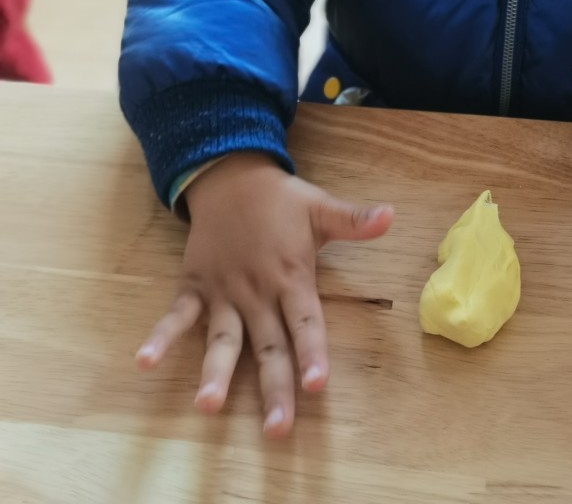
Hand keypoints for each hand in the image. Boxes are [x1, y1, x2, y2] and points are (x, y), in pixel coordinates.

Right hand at [135, 153, 392, 437]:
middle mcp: (257, 291)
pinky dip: (161, 336)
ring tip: (207, 405)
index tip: (315, 384)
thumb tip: (392, 216)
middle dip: (274, 387)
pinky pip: (177, 316)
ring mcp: (224, 291)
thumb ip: (354, 220)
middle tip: (278, 429)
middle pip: (268, 346)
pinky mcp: (195, 286)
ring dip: (215, 372)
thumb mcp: (320, 207)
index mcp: (290, 276)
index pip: (304, 321)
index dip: (312, 352)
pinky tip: (145, 362)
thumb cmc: (281, 200)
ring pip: (222, 340)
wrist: (231, 176)